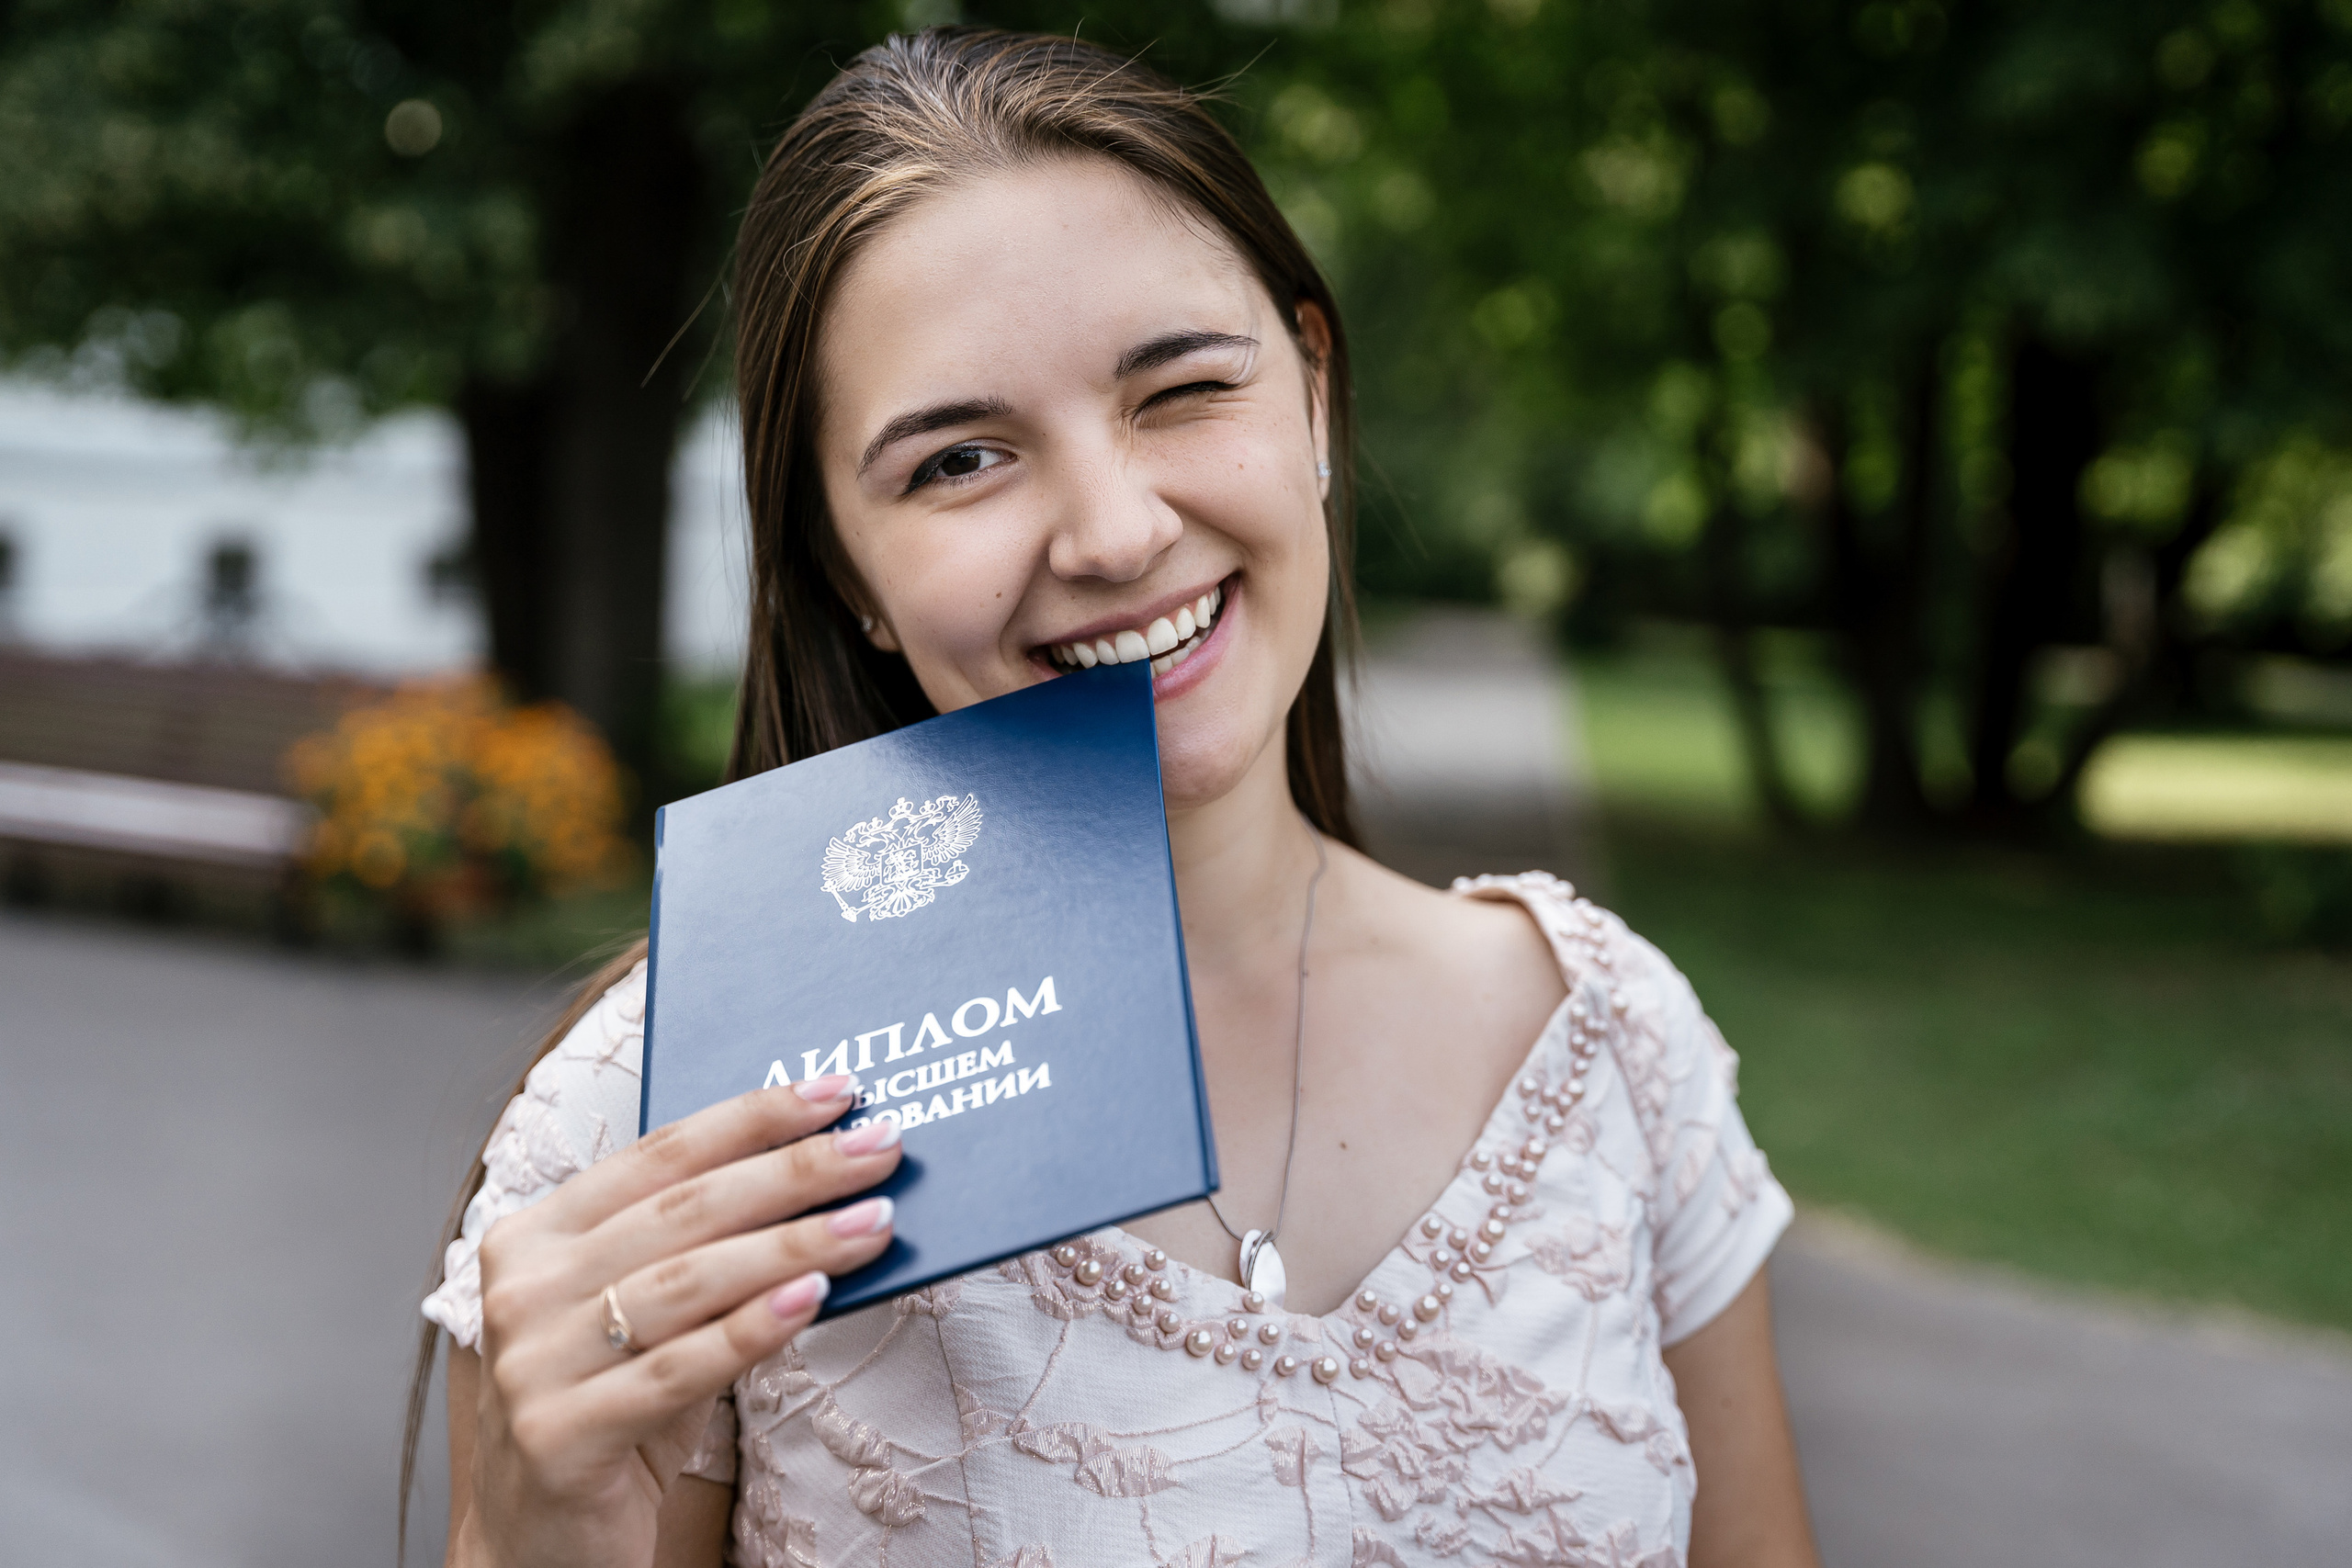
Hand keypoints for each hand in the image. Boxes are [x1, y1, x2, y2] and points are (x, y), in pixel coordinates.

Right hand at [455, 1075, 898, 1567]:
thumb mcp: (654, 1320)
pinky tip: (813, 1298)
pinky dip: (750, 1329)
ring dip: (795, 1244)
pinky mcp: (560, 1436)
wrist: (540, 1547)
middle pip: (681, 1212)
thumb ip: (711, 1255)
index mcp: (536, 1234)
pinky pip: (675, 1371)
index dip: (751, 1118)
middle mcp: (523, 1289)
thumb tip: (832, 1188)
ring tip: (875, 1221)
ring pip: (687, 1284)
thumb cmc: (614, 1412)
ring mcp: (533, 1364)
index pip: (659, 1155)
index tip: (834, 1091)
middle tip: (879, 1146)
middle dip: (793, 1172)